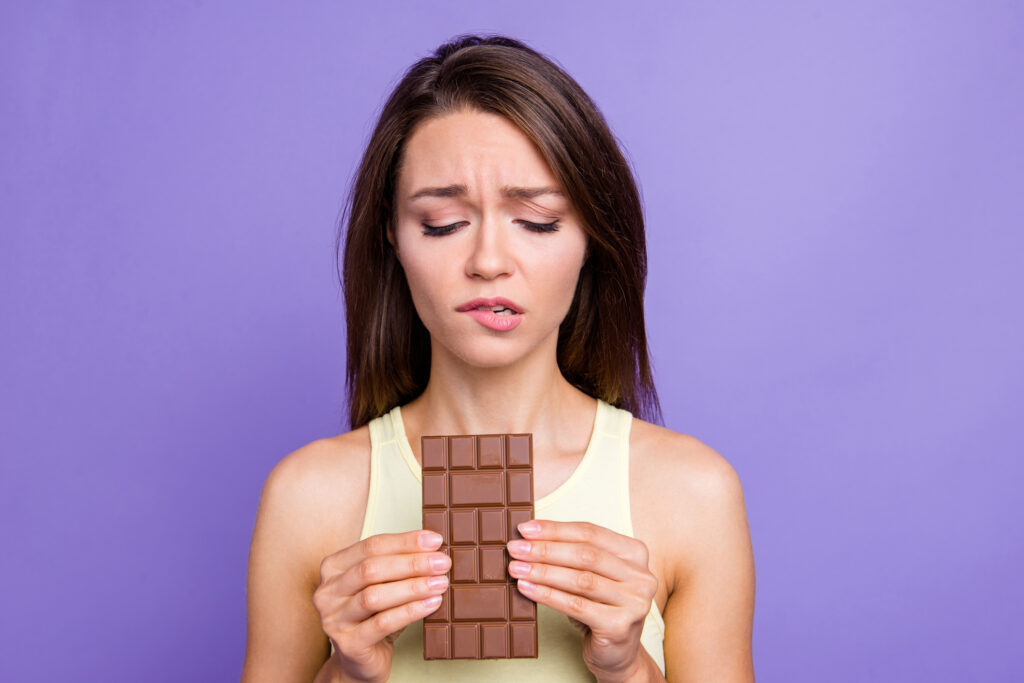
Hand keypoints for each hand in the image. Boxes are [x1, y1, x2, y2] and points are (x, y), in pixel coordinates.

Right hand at [313, 530, 450, 681]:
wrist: (361, 660)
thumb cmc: (374, 616)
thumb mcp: (383, 585)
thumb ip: (398, 565)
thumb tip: (434, 548)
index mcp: (334, 568)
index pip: (371, 546)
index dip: (405, 541)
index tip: (435, 540)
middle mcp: (327, 591)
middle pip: (371, 569)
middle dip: (412, 563)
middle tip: (442, 562)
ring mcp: (333, 619)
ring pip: (375, 596)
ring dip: (413, 587)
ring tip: (440, 583)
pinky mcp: (348, 644)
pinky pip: (383, 623)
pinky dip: (410, 611)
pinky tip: (432, 604)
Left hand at [506, 520, 657, 680]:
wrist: (617, 654)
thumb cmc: (599, 607)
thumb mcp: (591, 575)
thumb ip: (572, 555)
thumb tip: (529, 537)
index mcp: (635, 553)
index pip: (590, 533)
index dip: (555, 529)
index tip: (525, 529)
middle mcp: (641, 576)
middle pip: (585, 554)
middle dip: (545, 550)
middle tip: (515, 548)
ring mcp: (634, 602)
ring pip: (580, 579)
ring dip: (543, 571)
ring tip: (516, 568)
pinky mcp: (620, 626)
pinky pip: (576, 606)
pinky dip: (547, 595)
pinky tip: (527, 589)